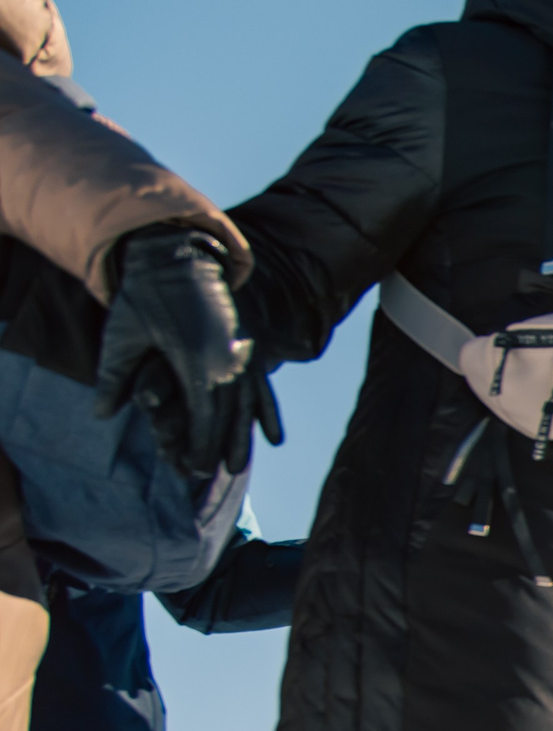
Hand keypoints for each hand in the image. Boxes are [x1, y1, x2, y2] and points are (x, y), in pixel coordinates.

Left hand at [96, 226, 253, 477]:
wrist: (179, 254)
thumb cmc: (144, 294)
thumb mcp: (123, 334)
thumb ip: (114, 376)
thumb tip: (100, 414)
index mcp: (197, 361)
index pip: (203, 416)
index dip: (200, 445)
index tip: (193, 470)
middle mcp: (228, 361)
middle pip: (229, 415)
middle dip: (221, 447)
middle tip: (214, 475)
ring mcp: (242, 352)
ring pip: (247, 404)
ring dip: (244, 437)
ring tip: (239, 466)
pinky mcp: (248, 345)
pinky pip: (262, 386)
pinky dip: (267, 412)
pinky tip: (273, 438)